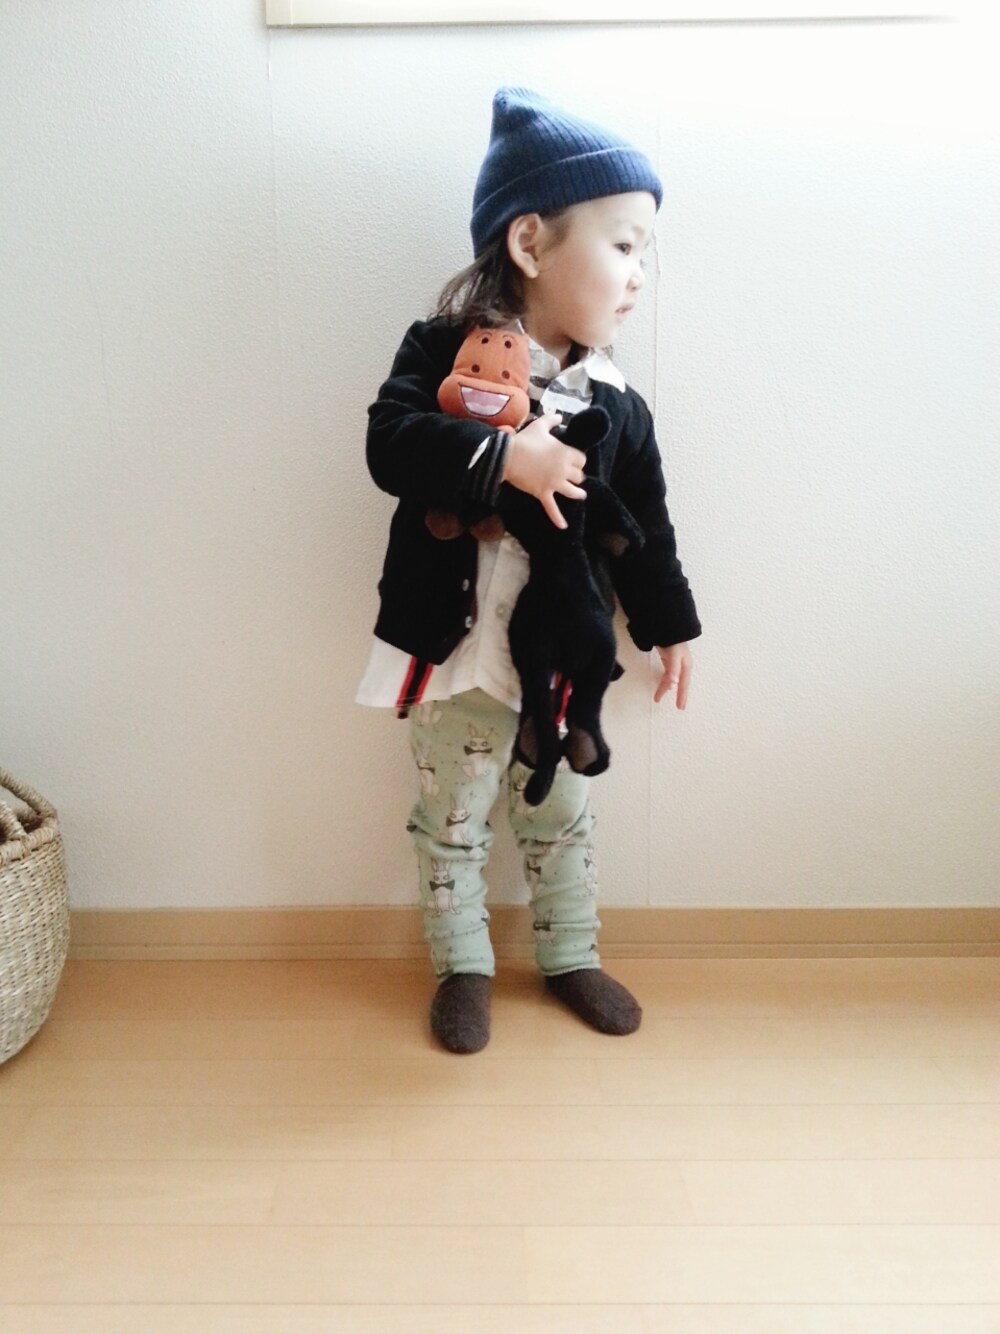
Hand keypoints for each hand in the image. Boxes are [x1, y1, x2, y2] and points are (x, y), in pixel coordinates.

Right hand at [502, 412, 586, 528]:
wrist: (508, 456)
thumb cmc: (525, 440)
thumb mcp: (540, 426)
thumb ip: (552, 420)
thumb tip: (559, 415)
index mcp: (565, 453)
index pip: (581, 460)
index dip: (578, 460)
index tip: (574, 460)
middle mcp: (563, 470)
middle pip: (579, 476)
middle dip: (576, 475)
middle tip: (573, 476)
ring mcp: (554, 483)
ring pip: (573, 492)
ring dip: (578, 493)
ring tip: (581, 495)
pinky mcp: (543, 493)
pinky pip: (552, 509)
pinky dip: (558, 518)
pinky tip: (564, 526)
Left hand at [654, 643, 692, 708]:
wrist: (669, 628)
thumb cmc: (674, 641)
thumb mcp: (675, 656)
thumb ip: (673, 670)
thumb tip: (673, 684)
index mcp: (686, 666)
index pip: (684, 685)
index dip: (682, 696)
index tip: (680, 707)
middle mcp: (682, 666)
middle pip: (680, 684)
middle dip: (678, 695)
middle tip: (678, 707)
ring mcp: (675, 663)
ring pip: (671, 680)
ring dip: (665, 688)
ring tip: (657, 698)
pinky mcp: (669, 660)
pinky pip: (667, 674)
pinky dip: (664, 681)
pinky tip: (662, 685)